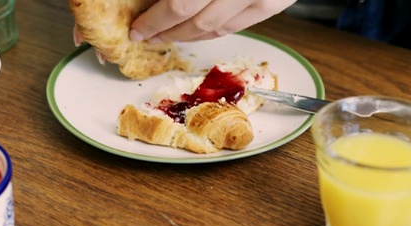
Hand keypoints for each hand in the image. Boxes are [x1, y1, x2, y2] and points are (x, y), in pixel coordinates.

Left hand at [129, 0, 294, 42]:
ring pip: (213, 28)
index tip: (137, 28)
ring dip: (186, 36)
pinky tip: (195, 31)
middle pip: (193, 19)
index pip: (178, 4)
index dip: (153, 20)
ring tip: (167, 35)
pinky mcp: (272, 3)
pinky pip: (233, 27)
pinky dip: (210, 32)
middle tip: (147, 36)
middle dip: (165, 31)